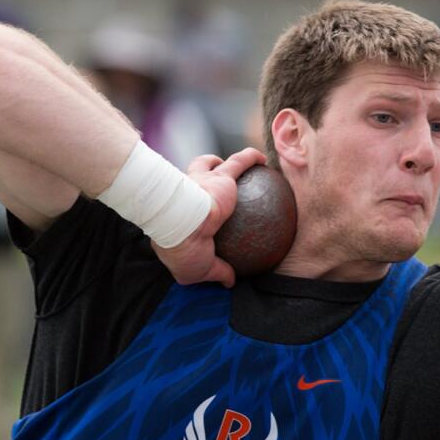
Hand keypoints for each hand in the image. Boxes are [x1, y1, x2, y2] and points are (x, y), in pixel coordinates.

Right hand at [151, 147, 266, 287]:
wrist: (182, 224)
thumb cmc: (185, 250)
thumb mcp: (201, 270)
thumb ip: (217, 271)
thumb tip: (229, 281)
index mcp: (177, 219)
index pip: (185, 216)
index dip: (190, 217)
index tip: (201, 225)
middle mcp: (186, 197)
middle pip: (194, 185)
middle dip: (199, 182)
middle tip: (212, 190)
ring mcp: (200, 183)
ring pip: (210, 165)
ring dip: (219, 163)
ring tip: (232, 166)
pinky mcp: (219, 177)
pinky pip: (239, 162)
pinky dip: (250, 157)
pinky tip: (262, 159)